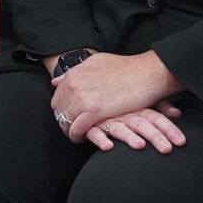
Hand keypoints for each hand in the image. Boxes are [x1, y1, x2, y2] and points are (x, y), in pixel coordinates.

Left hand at [51, 51, 181, 141]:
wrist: (146, 72)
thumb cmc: (126, 68)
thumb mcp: (96, 63)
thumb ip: (75, 73)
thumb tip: (55, 82)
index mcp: (74, 74)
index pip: (57, 97)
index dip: (62, 109)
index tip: (69, 116)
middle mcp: (74, 84)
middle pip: (59, 109)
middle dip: (64, 120)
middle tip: (72, 128)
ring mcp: (83, 97)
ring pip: (66, 120)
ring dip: (69, 130)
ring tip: (77, 136)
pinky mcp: (94, 110)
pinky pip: (77, 128)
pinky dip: (77, 135)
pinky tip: (83, 139)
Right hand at [83, 103, 184, 152]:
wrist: (85, 88)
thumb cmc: (116, 98)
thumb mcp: (137, 101)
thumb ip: (158, 106)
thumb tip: (177, 112)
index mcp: (136, 107)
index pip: (155, 116)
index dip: (168, 128)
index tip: (181, 141)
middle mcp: (123, 113)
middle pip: (141, 123)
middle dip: (154, 136)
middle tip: (166, 149)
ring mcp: (106, 118)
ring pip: (119, 128)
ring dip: (129, 137)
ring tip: (140, 145)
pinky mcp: (89, 124)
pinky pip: (93, 132)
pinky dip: (100, 139)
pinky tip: (108, 146)